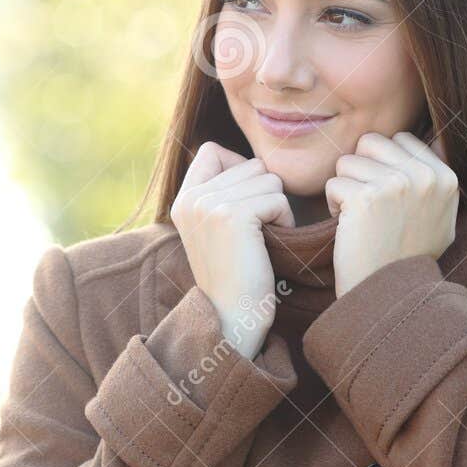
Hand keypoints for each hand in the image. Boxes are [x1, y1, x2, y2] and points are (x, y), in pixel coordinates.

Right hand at [169, 141, 293, 358]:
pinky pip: (277, 198)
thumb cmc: (236, 274)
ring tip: (262, 238)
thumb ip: (221, 192)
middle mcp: (191, 197)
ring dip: (276, 207)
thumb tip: (252, 161)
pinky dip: (284, 220)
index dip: (238, 167)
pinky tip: (270, 244)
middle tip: (256, 231)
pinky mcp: (233, 215)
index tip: (245, 203)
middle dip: (264, 193)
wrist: (233, 316)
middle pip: (250, 164)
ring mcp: (209, 205)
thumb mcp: (214, 227)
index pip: (212, 150)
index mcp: (183, 198)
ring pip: (268, 179)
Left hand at [325, 131, 457, 297]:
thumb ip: (435, 181)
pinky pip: (333, 184)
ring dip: (345, 189)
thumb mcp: (440, 217)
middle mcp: (424, 176)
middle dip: (361, 170)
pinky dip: (333, 206)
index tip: (387, 197)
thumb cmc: (407, 256)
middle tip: (368, 205)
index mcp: (445, 177)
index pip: (400, 139)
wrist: (388, 294)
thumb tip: (436, 141)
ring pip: (347, 161)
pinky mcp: (364, 198)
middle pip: (371, 142)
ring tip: (361, 218)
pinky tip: (350, 228)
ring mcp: (395, 185)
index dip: (383, 164)